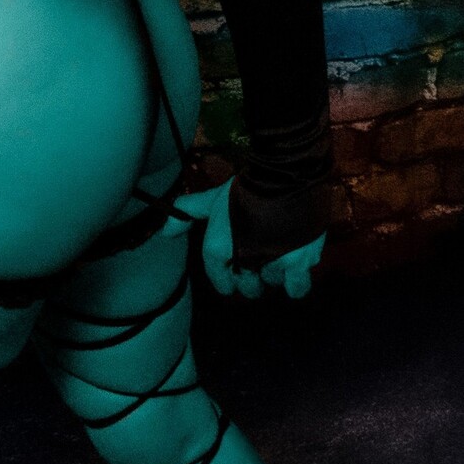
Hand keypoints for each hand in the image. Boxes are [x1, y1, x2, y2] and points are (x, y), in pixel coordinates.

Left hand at [173, 179, 323, 300]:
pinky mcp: (299, 263)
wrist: (284, 176)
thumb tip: (164, 232)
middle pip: (248, 288)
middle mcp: (242, 261)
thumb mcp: (211, 199)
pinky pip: (297, 288)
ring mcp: (272, 263)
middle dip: (252, 278)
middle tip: (258, 260)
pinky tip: (294, 270)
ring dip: (274, 273)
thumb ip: (187, 214)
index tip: (236, 270)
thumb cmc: (244, 188)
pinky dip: (296, 282)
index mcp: (217, 249)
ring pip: (272, 282)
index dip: (228, 279)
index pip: (221, 284)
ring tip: (278, 253)